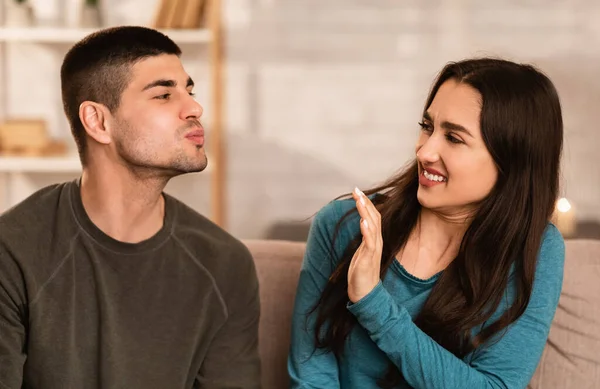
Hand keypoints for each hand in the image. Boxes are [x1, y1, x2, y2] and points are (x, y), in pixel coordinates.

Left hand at [347, 187, 382, 302]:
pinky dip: (367, 231)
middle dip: (365, 203)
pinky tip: (363, 221)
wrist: (365, 294)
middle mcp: (376, 242)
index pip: (373, 217)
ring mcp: (373, 250)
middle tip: (357, 190)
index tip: (358, 192)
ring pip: (372, 226)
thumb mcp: (362, 251)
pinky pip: (369, 242)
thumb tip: (362, 224)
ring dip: (365, 212)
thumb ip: (364, 238)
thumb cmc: (362, 273)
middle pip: (374, 218)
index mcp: (374, 240)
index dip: (366, 204)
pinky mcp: (369, 259)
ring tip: (360, 200)